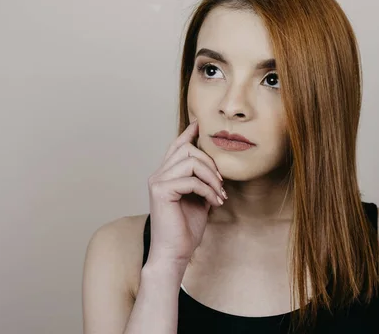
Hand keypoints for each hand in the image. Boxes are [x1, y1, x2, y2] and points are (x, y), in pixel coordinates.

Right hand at [145, 119, 225, 270]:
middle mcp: (158, 175)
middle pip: (186, 149)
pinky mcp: (160, 191)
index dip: (188, 133)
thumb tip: (217, 169)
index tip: (200, 124)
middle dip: (210, 163)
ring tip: (219, 194)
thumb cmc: (185, 230)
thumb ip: (203, 182)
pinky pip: (191, 180)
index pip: (176, 146)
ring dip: (211, 177)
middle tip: (221, 184)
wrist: (174, 254)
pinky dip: (207, 190)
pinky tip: (214, 203)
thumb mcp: (200, 200)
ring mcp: (157, 182)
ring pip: (190, 161)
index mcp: (166, 175)